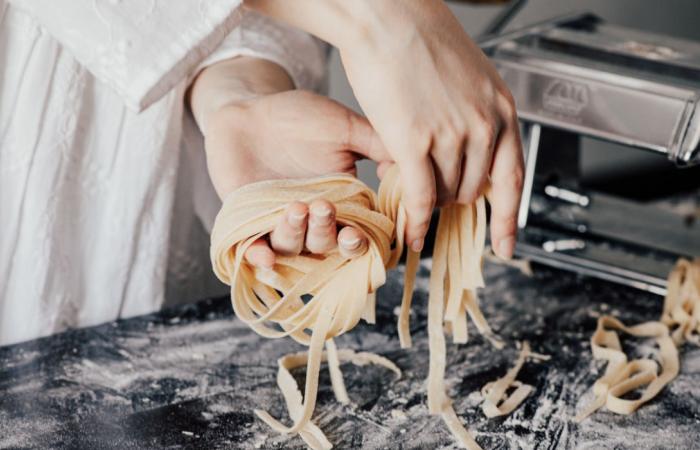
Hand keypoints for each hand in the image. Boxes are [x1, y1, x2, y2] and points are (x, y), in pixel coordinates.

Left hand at [202, 89, 389, 267]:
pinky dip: (258, 256)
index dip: (362, 241)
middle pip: (328, 248)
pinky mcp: (247, 224)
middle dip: (328, 234)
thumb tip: (414, 171)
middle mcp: (314, 221)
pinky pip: (254, 250)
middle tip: (324, 207)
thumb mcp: (345, 127)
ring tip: (296, 207)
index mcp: (343, 203)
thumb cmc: (298, 116)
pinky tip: (263, 254)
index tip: (358, 232)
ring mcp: (281, 225)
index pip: (360, 234)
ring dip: (297, 236)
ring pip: (294, 249)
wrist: (248, 110)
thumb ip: (380, 147)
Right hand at [245, 0, 523, 258]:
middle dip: (450, 198)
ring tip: (409, 186)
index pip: (512, 179)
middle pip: (470, 191)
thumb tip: (468, 157)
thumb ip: (478, 118)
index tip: (506, 245)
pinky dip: (416, 221)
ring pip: (443, 194)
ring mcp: (452, 136)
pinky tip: (410, 233)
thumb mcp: (470, 78)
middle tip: (428, 189)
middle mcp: (484, 126)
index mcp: (502, 110)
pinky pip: (420, 198)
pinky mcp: (415, 142)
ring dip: (427, 201)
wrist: (388, 17)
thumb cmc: (421, 40)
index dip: (509, 219)